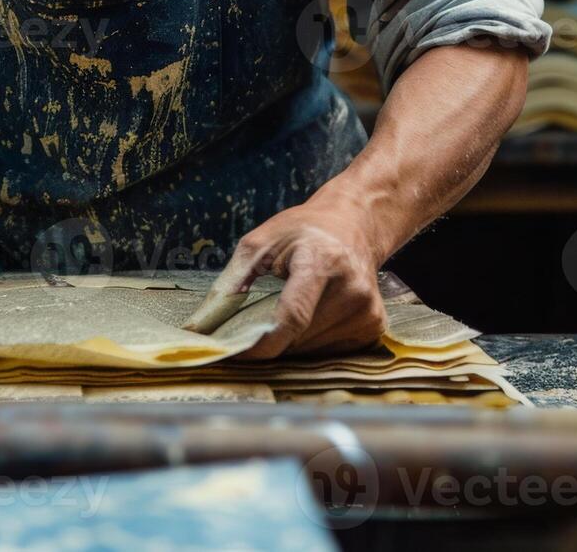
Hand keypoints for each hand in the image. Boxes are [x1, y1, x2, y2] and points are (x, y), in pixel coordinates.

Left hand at [207, 185, 388, 359]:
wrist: (354, 224)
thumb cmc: (303, 231)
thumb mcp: (260, 242)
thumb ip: (231, 282)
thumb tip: (202, 323)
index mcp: (322, 261)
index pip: (292, 317)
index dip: (261, 342)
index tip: (234, 351)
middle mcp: (352, 288)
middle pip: (298, 338)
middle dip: (270, 338)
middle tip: (256, 320)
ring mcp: (367, 311)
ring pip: (312, 350)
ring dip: (291, 341)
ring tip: (289, 309)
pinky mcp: (374, 326)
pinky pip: (330, 351)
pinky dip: (311, 342)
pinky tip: (312, 316)